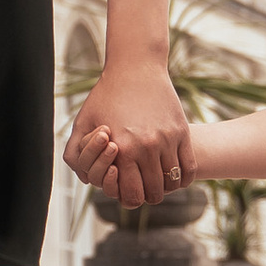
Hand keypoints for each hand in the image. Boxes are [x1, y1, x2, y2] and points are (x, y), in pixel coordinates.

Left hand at [64, 63, 189, 207]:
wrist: (135, 67)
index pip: (131, 195)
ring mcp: (168, 140)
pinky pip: (189, 169)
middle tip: (142, 187)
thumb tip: (87, 181)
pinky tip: (172, 173)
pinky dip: (182, 178)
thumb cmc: (105, 96)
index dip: (129, 198)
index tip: (127, 191)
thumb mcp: (82, 123)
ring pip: (172, 184)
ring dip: (164, 187)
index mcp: (122, 150)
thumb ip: (76, 155)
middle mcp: (147, 147)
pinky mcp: (182, 132)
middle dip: (146, 195)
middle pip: (153, 194)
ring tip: (155, 180)